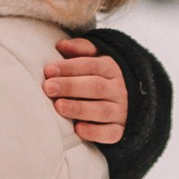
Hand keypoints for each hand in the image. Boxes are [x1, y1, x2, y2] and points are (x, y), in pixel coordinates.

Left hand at [41, 34, 126, 153]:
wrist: (130, 101)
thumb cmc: (102, 77)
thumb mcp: (97, 58)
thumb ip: (81, 49)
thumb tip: (61, 45)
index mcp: (112, 69)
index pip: (91, 65)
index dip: (69, 67)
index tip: (49, 70)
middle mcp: (119, 89)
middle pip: (95, 87)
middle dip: (70, 86)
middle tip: (48, 87)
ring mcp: (121, 111)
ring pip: (102, 110)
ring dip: (79, 108)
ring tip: (58, 106)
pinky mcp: (121, 130)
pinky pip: (110, 133)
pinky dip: (95, 132)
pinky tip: (78, 129)